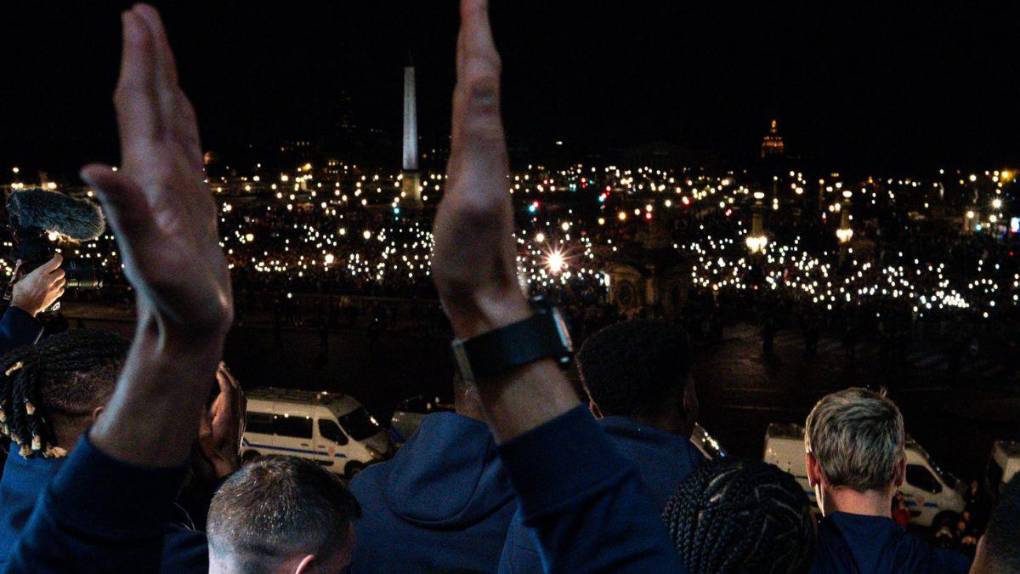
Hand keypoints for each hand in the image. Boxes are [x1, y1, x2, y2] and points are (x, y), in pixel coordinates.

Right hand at [11, 255, 64, 316]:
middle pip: (62, 271)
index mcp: (41, 273)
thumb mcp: (19, 279)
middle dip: (58, 270)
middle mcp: (49, 280)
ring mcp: (54, 288)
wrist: (24, 307)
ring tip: (52, 280)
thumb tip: (20, 262)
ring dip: (59, 279)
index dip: (58, 257)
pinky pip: (62, 289)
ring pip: (63, 280)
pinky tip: (53, 288)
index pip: (56, 262)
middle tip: (53, 271)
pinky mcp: (56, 296)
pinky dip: (59, 288)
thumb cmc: (21, 294)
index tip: (56, 256)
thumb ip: (21, 270)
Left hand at [80, 5, 231, 342]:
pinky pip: (187, 147)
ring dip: (162, 83)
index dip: (139, 61)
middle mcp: (156, 175)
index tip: (137, 16)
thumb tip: (92, 167)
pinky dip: (183, 120)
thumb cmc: (173, 298)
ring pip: (167, 121)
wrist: (186, 325)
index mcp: (148, 177)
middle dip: (147, 58)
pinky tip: (182, 113)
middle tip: (143, 13)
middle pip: (150, 104)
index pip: (140, 106)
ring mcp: (173, 187)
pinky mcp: (189, 201)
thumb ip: (124, 212)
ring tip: (159, 51)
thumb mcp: (150, 258)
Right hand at [197, 363, 245, 478]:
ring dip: (233, 382)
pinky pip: (241, 401)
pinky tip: (230, 390)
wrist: (226, 467)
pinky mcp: (241, 422)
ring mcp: (241, 418)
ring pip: (240, 394)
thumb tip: (198, 400)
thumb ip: (200, 418)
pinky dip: (235, 391)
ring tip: (224, 373)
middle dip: (228, 375)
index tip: (215, 367)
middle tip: (220, 364)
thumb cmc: (212, 454)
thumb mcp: (201, 437)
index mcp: (227, 415)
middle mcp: (237, 414)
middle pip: (236, 389)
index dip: (222, 377)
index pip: (228, 390)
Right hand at [432, 0, 529, 338]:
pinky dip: (465, 89)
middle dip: (476, 29)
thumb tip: (482, 84)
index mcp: (485, 141)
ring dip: (473, 53)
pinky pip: (469, 117)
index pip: (482, 70)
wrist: (484, 297)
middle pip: (483, 73)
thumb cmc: (472, 258)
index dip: (477, 28)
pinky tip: (463, 91)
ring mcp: (479, 159)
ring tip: (467, 26)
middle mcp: (486, 143)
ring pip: (478, 92)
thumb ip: (480, 140)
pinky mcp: (469, 174)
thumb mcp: (472, 196)